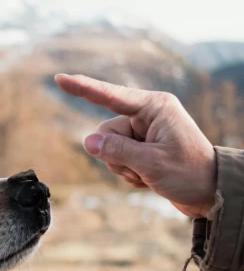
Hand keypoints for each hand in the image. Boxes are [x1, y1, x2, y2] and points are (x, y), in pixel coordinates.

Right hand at [55, 74, 216, 217]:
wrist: (210, 192)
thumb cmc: (188, 174)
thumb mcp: (151, 164)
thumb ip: (117, 151)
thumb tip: (87, 141)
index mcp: (155, 107)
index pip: (110, 96)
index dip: (83, 88)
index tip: (59, 78)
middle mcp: (147, 115)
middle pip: (106, 132)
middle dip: (117, 156)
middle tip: (144, 168)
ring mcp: (144, 132)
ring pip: (109, 149)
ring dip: (124, 168)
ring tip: (149, 175)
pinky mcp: (142, 148)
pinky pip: (117, 160)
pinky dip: (129, 173)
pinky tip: (149, 178)